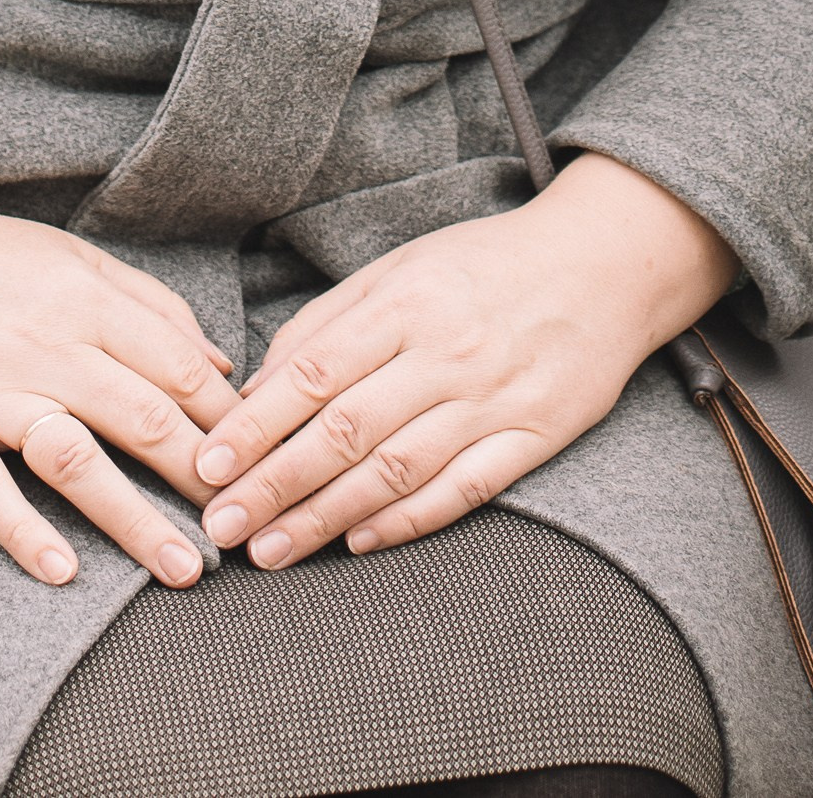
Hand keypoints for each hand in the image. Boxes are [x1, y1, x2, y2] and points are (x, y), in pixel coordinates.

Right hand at [0, 134, 237, 587]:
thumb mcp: (71, 257)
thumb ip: (149, 305)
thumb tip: (220, 363)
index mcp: (88, 301)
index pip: (181, 370)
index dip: (229, 423)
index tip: (261, 469)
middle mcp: (49, 345)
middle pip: (145, 418)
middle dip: (203, 481)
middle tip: (244, 535)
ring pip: (77, 459)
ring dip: (134, 519)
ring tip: (181, 570)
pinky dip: (23, 528)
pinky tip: (62, 571)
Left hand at [187, 154, 735, 567]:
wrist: (606, 262)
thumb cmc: (489, 263)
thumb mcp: (405, 265)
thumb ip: (330, 321)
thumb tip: (259, 385)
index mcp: (407, 301)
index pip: (314, 373)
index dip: (255, 425)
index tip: (206, 465)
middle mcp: (446, 351)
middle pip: (345, 431)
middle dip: (274, 485)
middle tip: (220, 526)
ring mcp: (493, 398)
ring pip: (396, 470)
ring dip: (325, 517)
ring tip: (270, 551)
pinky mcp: (533, 436)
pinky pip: (463, 490)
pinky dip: (408, 521)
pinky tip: (358, 543)